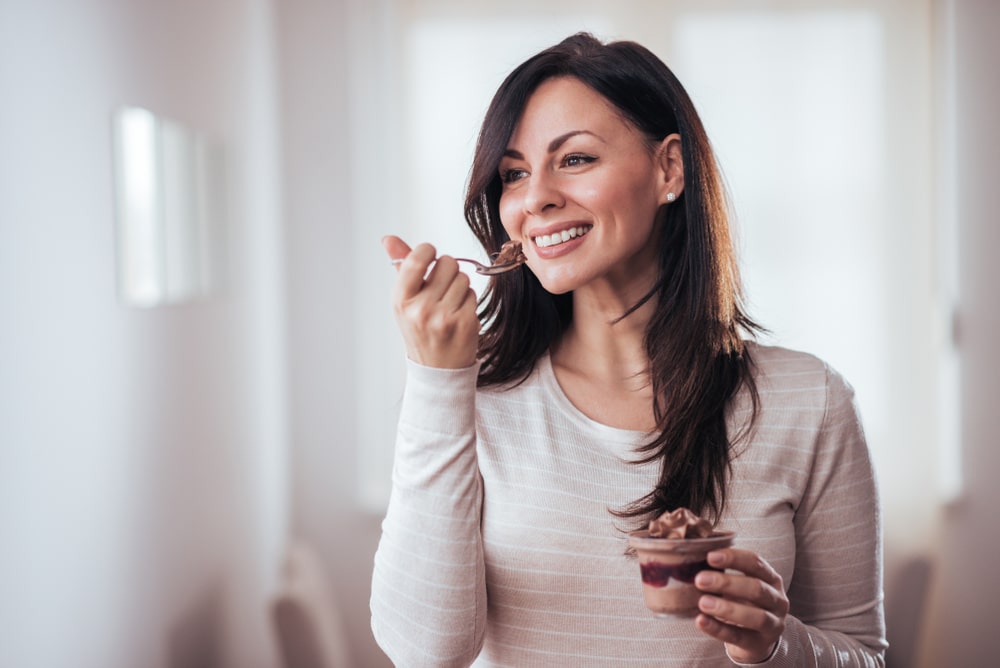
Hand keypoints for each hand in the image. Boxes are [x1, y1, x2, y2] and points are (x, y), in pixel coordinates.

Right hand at [383, 235, 479, 368]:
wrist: (437, 369)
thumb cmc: (420, 329)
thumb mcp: (404, 300)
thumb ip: (402, 266)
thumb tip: (388, 238)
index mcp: (401, 300)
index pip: (417, 258)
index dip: (428, 250)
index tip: (430, 255)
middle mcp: (420, 309)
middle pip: (447, 263)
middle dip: (447, 271)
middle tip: (441, 288)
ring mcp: (444, 317)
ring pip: (463, 278)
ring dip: (459, 287)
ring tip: (449, 304)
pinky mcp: (465, 323)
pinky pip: (473, 294)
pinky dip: (468, 301)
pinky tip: (458, 315)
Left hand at [694, 548, 788, 663]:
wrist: (756, 638)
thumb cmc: (743, 602)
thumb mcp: (740, 584)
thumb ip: (723, 571)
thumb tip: (693, 556)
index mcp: (772, 579)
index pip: (756, 563)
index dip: (734, 558)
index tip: (710, 556)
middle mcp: (778, 601)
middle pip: (757, 588)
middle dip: (727, 583)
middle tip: (700, 580)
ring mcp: (773, 625)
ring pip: (756, 616)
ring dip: (727, 608)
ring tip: (702, 602)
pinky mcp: (760, 645)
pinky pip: (739, 637)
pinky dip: (718, 629)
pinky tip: (701, 621)